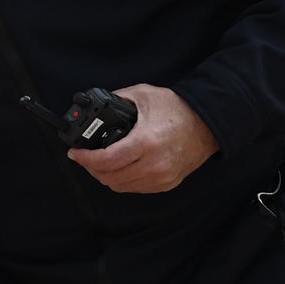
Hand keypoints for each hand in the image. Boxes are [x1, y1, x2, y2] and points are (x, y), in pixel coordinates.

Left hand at [67, 84, 218, 193]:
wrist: (209, 125)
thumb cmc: (179, 109)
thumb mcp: (145, 95)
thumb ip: (118, 98)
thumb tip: (96, 105)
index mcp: (146, 142)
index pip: (106, 160)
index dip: (85, 159)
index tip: (75, 153)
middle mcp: (155, 163)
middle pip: (109, 177)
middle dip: (91, 167)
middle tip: (85, 157)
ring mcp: (162, 177)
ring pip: (119, 186)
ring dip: (105, 176)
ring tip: (100, 163)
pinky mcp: (166, 184)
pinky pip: (134, 189)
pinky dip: (122, 181)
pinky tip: (119, 168)